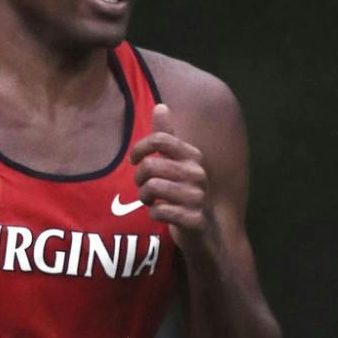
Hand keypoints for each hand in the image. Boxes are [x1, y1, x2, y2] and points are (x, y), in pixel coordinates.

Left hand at [127, 103, 210, 248]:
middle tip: (143, 187)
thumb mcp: (176, 163)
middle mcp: (198, 174)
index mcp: (193, 156)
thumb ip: (167, 136)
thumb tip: (160, 106)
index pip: (160, 140)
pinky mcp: (195, 220)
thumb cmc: (184, 193)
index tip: (134, 160)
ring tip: (150, 201)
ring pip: (152, 187)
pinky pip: (160, 211)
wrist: (203, 231)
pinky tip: (159, 214)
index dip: (140, 148)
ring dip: (145, 197)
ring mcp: (198, 198)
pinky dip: (154, 214)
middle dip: (139, 178)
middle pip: (151, 165)